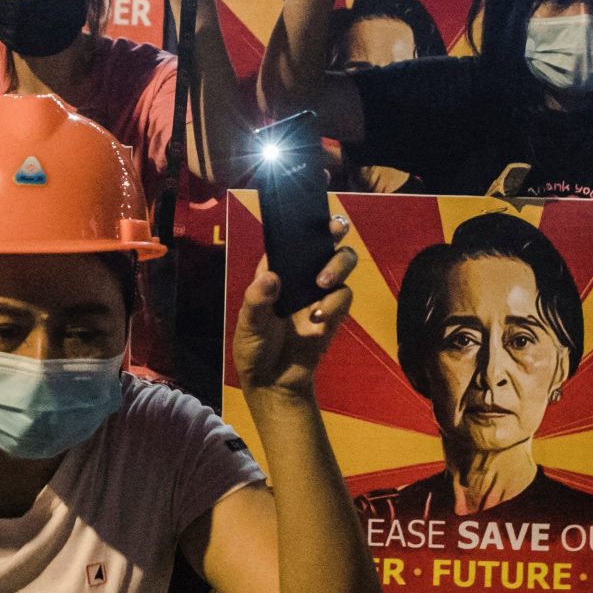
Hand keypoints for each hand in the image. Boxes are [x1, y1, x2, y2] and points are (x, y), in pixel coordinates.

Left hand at [232, 223, 356, 397]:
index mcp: (275, 271)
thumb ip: (258, 300)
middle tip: (333, 232)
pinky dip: (334, 305)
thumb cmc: (254, 348)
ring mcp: (319, 294)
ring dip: (336, 266)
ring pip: (342, 262)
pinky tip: (317, 319)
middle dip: (333, 230)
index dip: (303, 220)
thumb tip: (272, 277)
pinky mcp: (333, 314)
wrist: (274, 383)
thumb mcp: (248, 324)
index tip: (314, 210)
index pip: (290, 238)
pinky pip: (344, 297)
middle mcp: (299, 276)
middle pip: (324, 242)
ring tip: (321, 282)